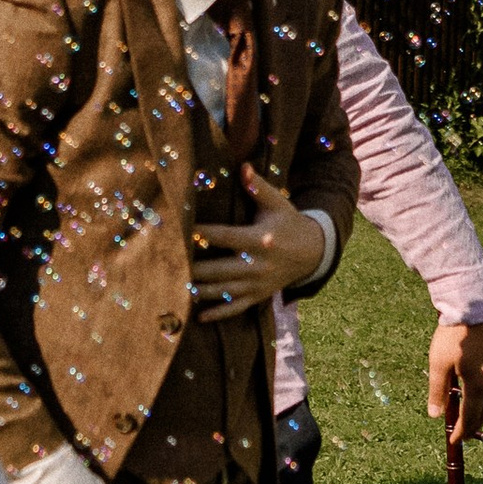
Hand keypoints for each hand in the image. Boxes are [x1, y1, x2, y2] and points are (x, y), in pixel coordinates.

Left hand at [191, 165, 328, 319]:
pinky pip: (237, 308)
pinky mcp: (259, 296)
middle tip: (169, 267)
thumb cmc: (289, 222)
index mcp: (260, 239)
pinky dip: (219, 314)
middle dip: (195, 269)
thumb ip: (258, 187)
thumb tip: (243, 166)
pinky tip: (200, 317)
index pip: (226, 236)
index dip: (203, 234)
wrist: (313, 253)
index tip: (182, 231)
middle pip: (220, 269)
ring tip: (177, 290)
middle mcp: (258, 265)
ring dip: (201, 292)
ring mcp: (258, 283)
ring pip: (225, 291)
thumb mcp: (278, 203)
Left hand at [430, 311, 482, 440]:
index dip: (462, 432)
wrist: (474, 304)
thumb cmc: (453, 334)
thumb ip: (437, 391)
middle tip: (465, 431)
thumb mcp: (439, 363)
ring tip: (476, 415)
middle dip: (475, 424)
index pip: (471, 417)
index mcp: (478, 385)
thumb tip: (435, 416)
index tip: (454, 440)